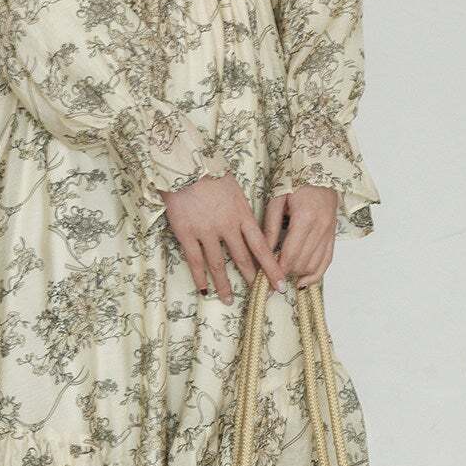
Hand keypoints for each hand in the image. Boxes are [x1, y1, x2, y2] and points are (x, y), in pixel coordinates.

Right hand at [162, 171, 289, 303]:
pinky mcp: (186, 233)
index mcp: (242, 214)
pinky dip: (199, 277)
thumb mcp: (235, 190)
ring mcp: (206, 231)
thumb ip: (242, 211)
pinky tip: (203, 289)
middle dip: (252, 279)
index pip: (261, 247)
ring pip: (218, 264)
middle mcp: (227, 226)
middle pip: (242, 258)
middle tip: (259, 295)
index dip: (271, 268)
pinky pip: (194, 260)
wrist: (185, 165)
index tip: (280, 283)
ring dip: (224, 285)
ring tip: (228, 300)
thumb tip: (247, 227)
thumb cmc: (211, 173)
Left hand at [261, 185, 338, 287]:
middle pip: (302, 263)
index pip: (290, 254)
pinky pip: (327, 261)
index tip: (265, 278)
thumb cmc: (295, 181)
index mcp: (305, 218)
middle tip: (270, 276)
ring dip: (298, 274)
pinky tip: (303, 281)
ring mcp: (329, 232)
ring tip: (283, 276)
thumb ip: (270, 228)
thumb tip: (263, 252)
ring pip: (314, 265)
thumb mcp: (277, 200)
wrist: (319, 169)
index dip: (277, 269)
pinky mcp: (333, 235)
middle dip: (286, 273)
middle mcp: (320, 228)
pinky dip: (316, 274)